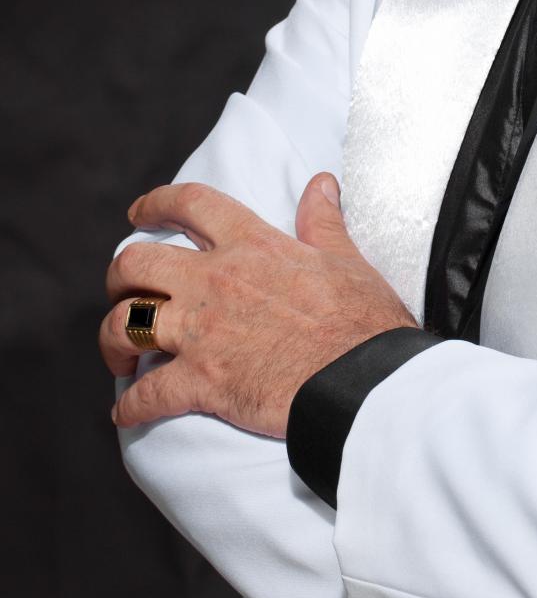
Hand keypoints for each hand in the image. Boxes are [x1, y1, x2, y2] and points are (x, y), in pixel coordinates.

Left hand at [100, 174, 415, 436]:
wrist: (363, 383)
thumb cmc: (363, 324)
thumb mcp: (347, 261)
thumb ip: (323, 222)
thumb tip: (322, 185)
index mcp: (252, 245)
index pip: (190, 204)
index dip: (155, 203)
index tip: (138, 213)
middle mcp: (215, 281)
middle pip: (135, 263)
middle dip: (118, 277)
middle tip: (124, 291)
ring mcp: (202, 332)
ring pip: (123, 323)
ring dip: (112, 339)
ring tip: (121, 354)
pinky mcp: (200, 383)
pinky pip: (144, 395)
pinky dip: (130, 407)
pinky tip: (126, 412)